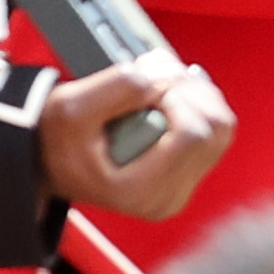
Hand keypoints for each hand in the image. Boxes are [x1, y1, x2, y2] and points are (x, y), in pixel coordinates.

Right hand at [37, 54, 228, 228]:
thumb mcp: (71, 106)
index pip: (193, 134)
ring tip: (159, 83)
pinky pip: (217, 130)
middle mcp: (165, 198)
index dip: (176, 97)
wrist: (51, 159)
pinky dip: (198, 103)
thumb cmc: (58, 139)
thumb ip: (118, 87)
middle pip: (216, 129)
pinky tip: (169, 93)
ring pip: (222, 127)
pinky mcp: (188, 175)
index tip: (145, 86)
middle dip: (189, 91)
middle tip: (155, 75)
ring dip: (196, 94)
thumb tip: (164, 79)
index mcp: (137, 192)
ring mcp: (180, 189)